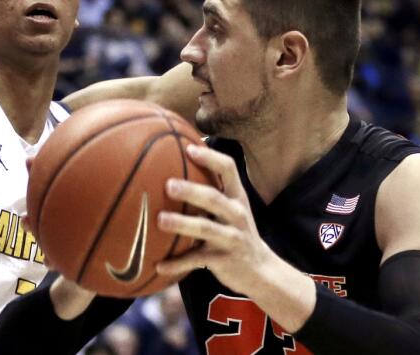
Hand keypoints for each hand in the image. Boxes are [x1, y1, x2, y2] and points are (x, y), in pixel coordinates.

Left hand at [154, 144, 275, 295]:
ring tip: (160, 220)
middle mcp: (237, 214)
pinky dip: (177, 263)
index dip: (210, 158)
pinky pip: (197, 260)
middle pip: (214, 198)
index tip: (189, 148)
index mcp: (237, 197)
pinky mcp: (224, 261)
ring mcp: (232, 238)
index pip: (228, 170)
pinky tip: (158, 265)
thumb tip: (176, 160)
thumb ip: (211, 189)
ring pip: (206, 229)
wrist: (261, 270)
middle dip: (191, 191)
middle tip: (168, 185)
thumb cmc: (236, 230)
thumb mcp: (231, 208)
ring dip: (182, 224)